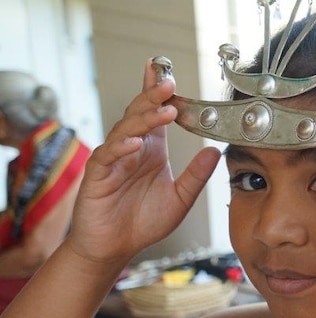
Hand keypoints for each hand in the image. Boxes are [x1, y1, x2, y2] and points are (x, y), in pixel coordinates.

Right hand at [68, 59, 220, 264]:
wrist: (115, 247)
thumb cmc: (143, 222)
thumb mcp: (180, 199)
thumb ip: (197, 175)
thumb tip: (216, 151)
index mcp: (152, 150)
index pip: (155, 115)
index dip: (157, 93)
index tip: (165, 71)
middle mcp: (132, 149)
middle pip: (140, 114)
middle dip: (153, 96)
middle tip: (169, 83)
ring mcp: (113, 160)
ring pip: (126, 130)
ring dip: (145, 119)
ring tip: (164, 111)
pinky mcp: (98, 175)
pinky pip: (108, 155)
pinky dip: (121, 147)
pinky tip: (135, 143)